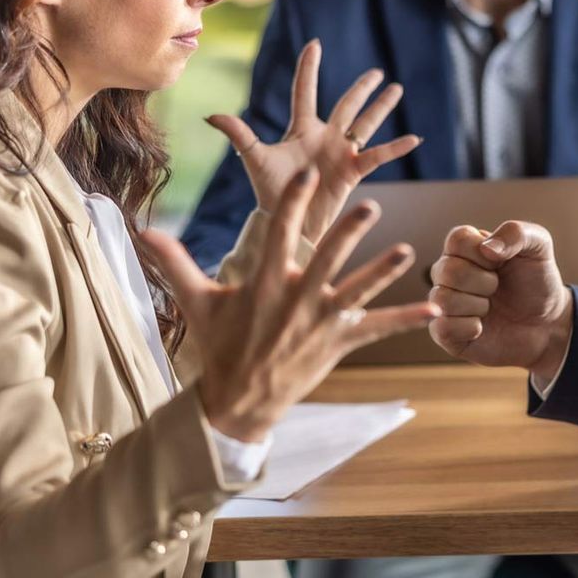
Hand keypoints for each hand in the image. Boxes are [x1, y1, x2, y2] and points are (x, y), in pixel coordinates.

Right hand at [141, 169, 438, 441]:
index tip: (306, 175)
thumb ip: (175, 262)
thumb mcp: (197, 302)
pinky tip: (436, 310)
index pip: (280, 234)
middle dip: (347, 232)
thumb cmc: (221, 345)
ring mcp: (321, 323)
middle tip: (371, 205)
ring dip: (382, 271)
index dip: (293, 204)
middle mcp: (296, 299)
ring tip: (407, 252)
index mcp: (265, 282)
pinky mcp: (340, 343)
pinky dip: (406, 319)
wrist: (239, 401)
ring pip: (357, 291)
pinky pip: (379, 329)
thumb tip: (141, 230)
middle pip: (327, 259)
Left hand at [207, 39, 420, 243]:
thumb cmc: (270, 192)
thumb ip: (240, 135)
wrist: (287, 221)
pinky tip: (414, 138)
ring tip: (396, 89)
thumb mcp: (255, 159)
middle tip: (377, 72)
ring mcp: (341, 152)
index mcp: (301, 129)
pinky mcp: (353, 171)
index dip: (309, 68)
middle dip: (361, 88)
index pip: (305, 91)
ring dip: (381, 107)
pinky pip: (378, 155)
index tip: (315, 43)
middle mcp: (325, 136)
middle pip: (346, 104)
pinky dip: (396, 147)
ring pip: (366, 123)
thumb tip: (211, 115)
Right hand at [427, 221, 574, 382]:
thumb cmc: (537, 282)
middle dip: (484, 282)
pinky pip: (442, 328)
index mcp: (466, 248)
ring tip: (490, 307)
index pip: (457, 239)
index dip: (482, 253)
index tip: (501, 262)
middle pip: (447, 270)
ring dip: (477, 305)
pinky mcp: (445, 333)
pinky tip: (481, 327)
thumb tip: (486, 247)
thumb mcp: (538, 247)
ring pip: (442, 299)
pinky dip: (469, 328)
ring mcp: (444, 302)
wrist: (546, 325)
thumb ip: (516, 233)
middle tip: (498, 287)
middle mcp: (448, 272)